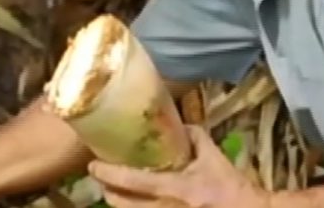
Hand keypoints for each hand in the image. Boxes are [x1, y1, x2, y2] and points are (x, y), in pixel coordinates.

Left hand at [88, 125, 270, 207]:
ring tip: (113, 191)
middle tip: (101, 178)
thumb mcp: (214, 156)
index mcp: (176, 188)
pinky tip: (133, 203)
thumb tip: (179, 124)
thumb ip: (195, 138)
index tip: (93, 165)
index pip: (133, 182)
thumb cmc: (230, 186)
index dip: (109, 174)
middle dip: (106, 192)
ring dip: (117, 204)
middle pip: (121, 206)